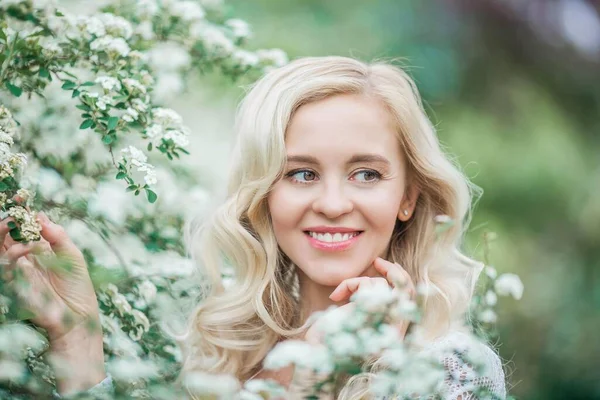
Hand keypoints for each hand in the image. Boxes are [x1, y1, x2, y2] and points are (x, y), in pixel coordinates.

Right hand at [0, 212, 105, 393]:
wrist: (78, 317)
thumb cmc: (78, 288)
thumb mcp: (72, 256)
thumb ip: (58, 236)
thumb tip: (41, 216)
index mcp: (40, 251)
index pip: (24, 228)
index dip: (21, 213)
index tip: (20, 197)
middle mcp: (26, 259)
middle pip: (6, 235)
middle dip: (8, 220)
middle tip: (16, 213)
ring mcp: (18, 270)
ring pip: (0, 246)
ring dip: (7, 233)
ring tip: (21, 228)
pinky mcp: (13, 283)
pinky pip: (5, 262)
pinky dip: (15, 251)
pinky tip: (29, 248)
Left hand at [304, 257, 415, 343]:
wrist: (319, 350)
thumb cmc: (337, 336)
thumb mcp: (364, 319)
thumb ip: (379, 305)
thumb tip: (385, 279)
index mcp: (396, 332)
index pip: (411, 301)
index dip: (404, 281)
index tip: (392, 268)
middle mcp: (395, 327)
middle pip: (406, 290)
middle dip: (394, 272)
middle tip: (378, 262)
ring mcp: (384, 317)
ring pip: (380, 284)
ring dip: (358, 283)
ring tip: (341, 296)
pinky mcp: (370, 308)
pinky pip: (365, 283)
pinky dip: (348, 284)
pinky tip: (336, 297)